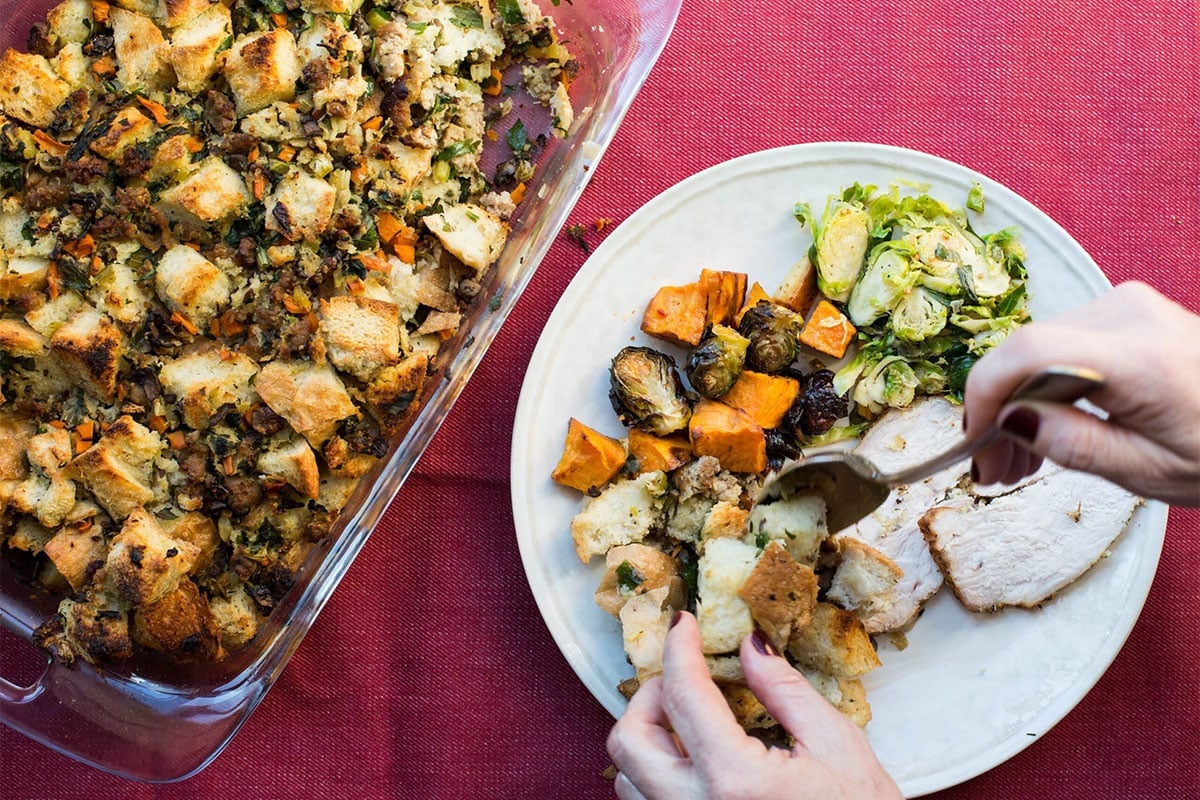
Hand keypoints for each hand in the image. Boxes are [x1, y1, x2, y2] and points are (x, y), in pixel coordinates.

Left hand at [606, 612, 901, 799]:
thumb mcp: (836, 746)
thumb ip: (784, 690)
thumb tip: (749, 644)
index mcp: (735, 779)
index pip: (683, 694)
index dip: (679, 647)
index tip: (683, 623)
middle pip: (630, 739)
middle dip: (650, 697)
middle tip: (685, 679)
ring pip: (628, 778)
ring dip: (649, 740)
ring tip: (689, 723)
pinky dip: (656, 775)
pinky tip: (694, 761)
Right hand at [964, 281, 1199, 505]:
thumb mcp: (1150, 471)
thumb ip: (1073, 445)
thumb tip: (1008, 421)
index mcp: (1139, 357)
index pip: (1028, 352)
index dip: (984, 395)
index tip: (973, 443)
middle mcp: (1127, 313)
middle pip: (1025, 351)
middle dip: (995, 410)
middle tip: (990, 470)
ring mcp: (1126, 305)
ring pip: (1035, 348)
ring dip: (1015, 401)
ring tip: (1016, 462)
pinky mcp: (1126, 312)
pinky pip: (1061, 344)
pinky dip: (1042, 385)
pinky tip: (1043, 427)